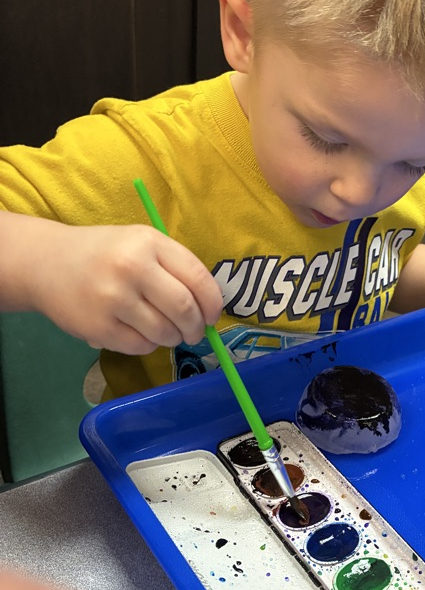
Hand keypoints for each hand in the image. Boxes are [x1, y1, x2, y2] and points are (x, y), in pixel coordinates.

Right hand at [29, 222, 223, 353]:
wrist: (45, 263)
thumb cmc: (104, 254)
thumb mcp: (141, 244)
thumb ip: (175, 269)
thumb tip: (209, 309)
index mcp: (149, 243)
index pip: (198, 279)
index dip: (213, 304)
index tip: (213, 317)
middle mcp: (132, 267)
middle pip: (184, 309)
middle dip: (196, 327)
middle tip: (194, 333)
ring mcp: (113, 298)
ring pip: (165, 332)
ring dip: (172, 338)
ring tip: (165, 331)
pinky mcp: (98, 327)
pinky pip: (141, 346)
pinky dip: (148, 345)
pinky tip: (138, 332)